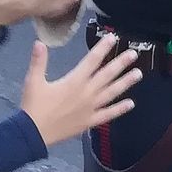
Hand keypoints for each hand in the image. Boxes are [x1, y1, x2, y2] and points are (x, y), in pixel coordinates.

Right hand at [21, 37, 140, 145]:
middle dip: (121, 63)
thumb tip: (39, 42)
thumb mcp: (33, 81)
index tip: (112, 37)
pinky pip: (108, 114)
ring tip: (138, 74)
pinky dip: (120, 109)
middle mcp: (87, 93)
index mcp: (74, 81)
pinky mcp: (90, 121)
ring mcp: (91, 108)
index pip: (92, 60)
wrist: (33, 133)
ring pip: (112, 92)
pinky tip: (131, 104)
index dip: (102, 48)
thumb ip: (38, 61)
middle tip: (133, 54)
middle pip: (107, 75)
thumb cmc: (33, 106)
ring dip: (126, 83)